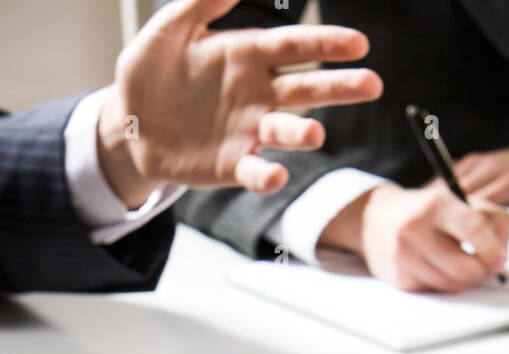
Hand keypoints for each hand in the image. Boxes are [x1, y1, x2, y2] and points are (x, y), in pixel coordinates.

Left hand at [97, 0, 381, 205]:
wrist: (130, 127)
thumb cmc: (149, 76)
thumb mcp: (168, 30)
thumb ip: (200, 4)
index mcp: (246, 56)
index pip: (294, 47)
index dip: (326, 44)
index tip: (358, 44)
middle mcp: (257, 94)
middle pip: (306, 88)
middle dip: (339, 86)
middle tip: (372, 84)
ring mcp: (249, 131)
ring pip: (286, 131)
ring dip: (303, 132)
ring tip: (315, 134)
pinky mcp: (234, 165)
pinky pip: (256, 170)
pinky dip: (267, 174)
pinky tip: (274, 174)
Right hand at [320, 181, 508, 291]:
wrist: (373, 219)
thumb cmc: (426, 210)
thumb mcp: (457, 200)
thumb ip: (491, 218)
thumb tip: (503, 253)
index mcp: (436, 204)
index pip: (474, 228)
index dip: (493, 248)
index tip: (501, 260)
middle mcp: (415, 228)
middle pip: (466, 267)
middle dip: (483, 271)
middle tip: (486, 265)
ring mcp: (404, 256)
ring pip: (453, 283)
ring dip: (465, 278)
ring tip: (462, 263)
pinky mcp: (400, 278)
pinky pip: (436, 290)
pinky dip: (445, 281)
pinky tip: (438, 266)